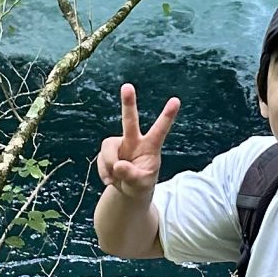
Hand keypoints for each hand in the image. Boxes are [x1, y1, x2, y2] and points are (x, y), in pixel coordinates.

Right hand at [95, 82, 179, 200]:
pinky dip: (104, 172)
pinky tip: (111, 179)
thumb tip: (118, 165)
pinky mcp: (107, 151)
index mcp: (150, 146)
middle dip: (128, 104)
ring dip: (109, 164)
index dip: (167, 116)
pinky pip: (101, 160)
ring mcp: (119, 144)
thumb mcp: (141, 184)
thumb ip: (131, 175)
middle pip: (130, 120)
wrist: (128, 189)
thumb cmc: (140, 183)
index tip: (176, 100)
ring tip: (115, 178)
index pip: (160, 130)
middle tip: (127, 86)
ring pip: (108, 148)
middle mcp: (134, 140)